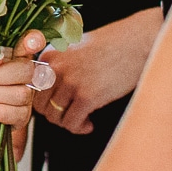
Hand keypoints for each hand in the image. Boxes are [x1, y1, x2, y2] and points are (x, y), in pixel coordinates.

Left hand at [42, 6, 163, 134]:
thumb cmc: (112, 44)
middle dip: (55, 115)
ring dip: (68, 123)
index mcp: (50, 55)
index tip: (58, 105)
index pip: (33, 88)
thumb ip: (59, 65)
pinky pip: (71, 123)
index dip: (45, 101)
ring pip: (55, 117)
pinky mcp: (86, 96)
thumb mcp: (76, 47)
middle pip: (40, 106)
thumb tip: (49, 92)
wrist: (138, 42)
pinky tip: (90, 124)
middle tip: (70, 115)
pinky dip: (79, 128)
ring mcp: (70, 82)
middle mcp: (55, 68)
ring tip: (82, 119)